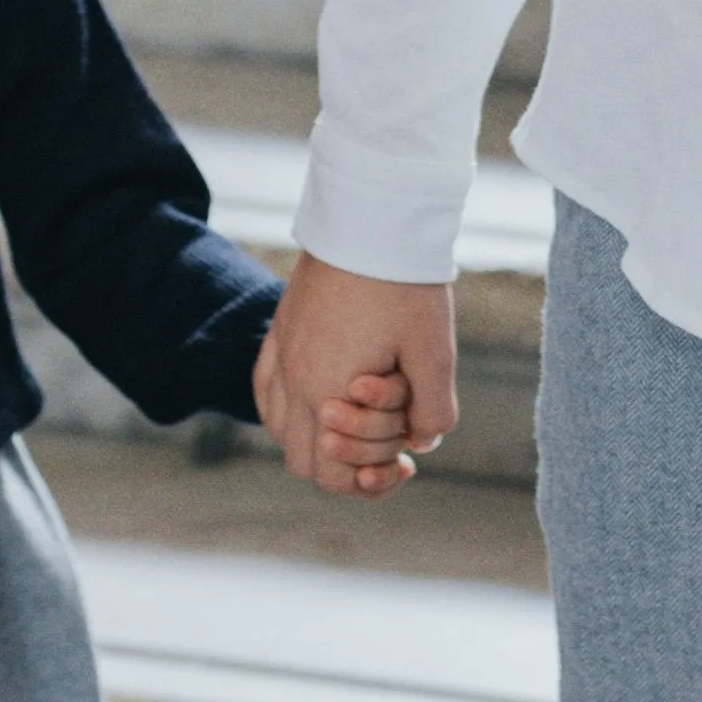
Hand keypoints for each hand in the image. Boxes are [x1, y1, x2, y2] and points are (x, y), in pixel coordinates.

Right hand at [254, 253, 456, 497]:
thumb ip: (432, 409)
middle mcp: (294, 380)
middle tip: (386, 445)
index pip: (332, 475)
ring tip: (358, 421)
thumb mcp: (435, 351)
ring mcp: (280, 354)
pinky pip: (267, 391)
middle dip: (343, 465)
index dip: (369, 483)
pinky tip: (323, 395)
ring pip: (280, 430)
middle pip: (302, 461)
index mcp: (327, 392)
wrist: (371, 218)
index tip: (405, 464)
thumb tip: (424, 442)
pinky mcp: (279, 330)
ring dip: (315, 438)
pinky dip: (289, 408)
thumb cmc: (405, 284)